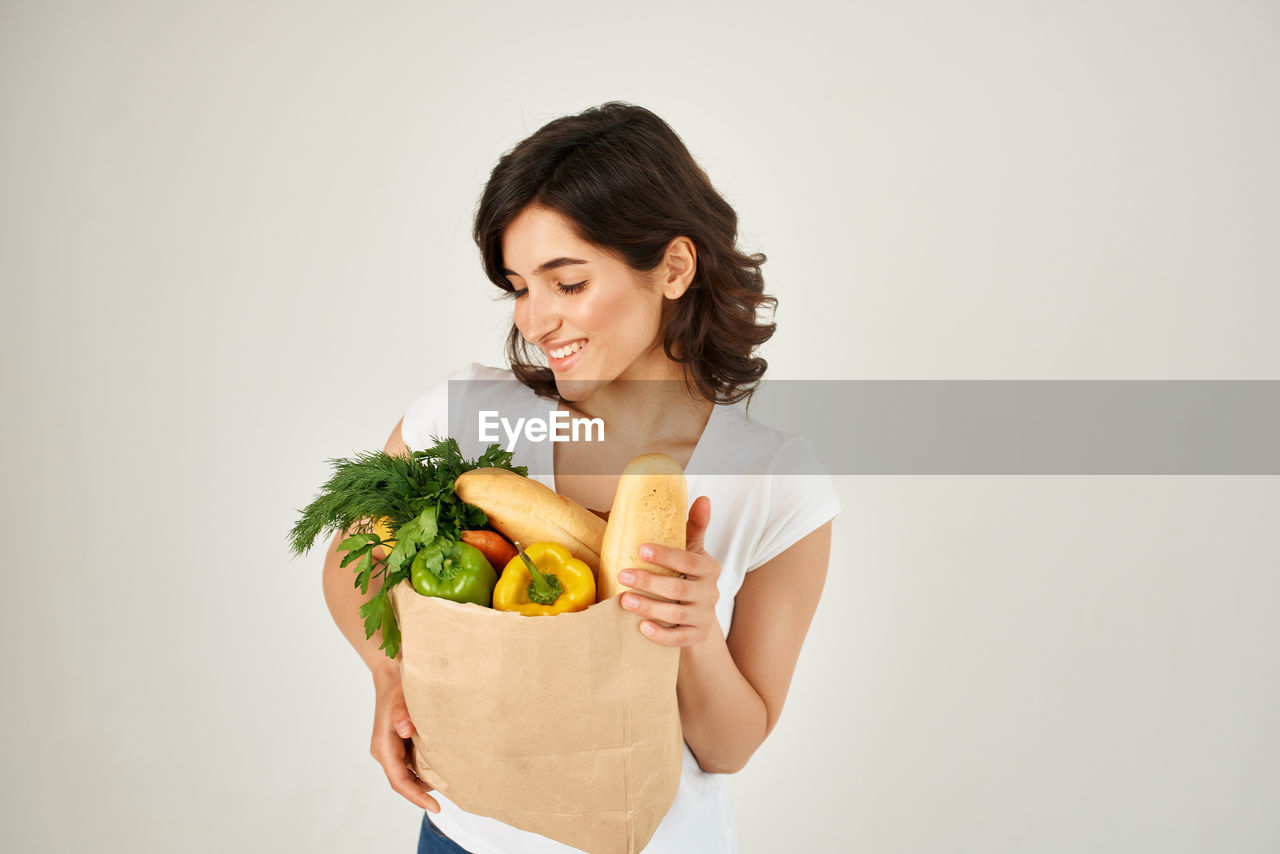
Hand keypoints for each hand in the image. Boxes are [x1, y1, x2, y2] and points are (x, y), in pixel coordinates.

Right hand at [371, 668, 439, 812]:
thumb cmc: (397, 687)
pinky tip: (443, 766)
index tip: (436, 806)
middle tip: (452, 796)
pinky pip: (411, 763)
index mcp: (383, 746)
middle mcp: (385, 751)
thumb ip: (403, 713)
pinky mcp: (398, 744)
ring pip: (408, 774)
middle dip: (423, 792)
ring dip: (425, 781)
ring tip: (451, 783)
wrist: (391, 674)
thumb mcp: (401, 698)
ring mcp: (391, 749)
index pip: (400, 781)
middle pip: (404, 782)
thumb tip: (406, 730)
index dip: (417, 796)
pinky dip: (425, 768)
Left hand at [619, 495, 720, 646]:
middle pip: (679, 589)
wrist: (699, 615)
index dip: (666, 555)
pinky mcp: (696, 636)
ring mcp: (703, 616)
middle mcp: (710, 593)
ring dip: (649, 607)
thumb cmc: (690, 575)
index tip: (640, 549)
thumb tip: (703, 498)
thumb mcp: (694, 551)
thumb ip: (695, 527)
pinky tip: (642, 628)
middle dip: (649, 582)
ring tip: (624, 600)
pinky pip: (679, 638)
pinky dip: (661, 635)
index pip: (689, 560)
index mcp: (709, 568)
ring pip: (676, 614)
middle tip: (623, 575)